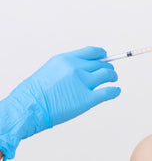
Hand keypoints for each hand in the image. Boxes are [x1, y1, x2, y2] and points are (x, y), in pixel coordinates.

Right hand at [0, 46, 119, 158]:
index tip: (105, 56)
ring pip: (107, 74)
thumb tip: (82, 69)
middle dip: (108, 68)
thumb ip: (67, 68)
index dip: (102, 54)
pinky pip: (108, 92)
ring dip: (113, 76)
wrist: (27, 108)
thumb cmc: (33, 93)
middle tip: (110, 73)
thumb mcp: (50, 70)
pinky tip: (116, 91)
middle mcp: (76, 68)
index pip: (91, 52)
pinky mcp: (86, 99)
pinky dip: (115, 91)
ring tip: (113, 80)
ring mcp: (82, 83)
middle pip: (101, 64)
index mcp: (66, 59)